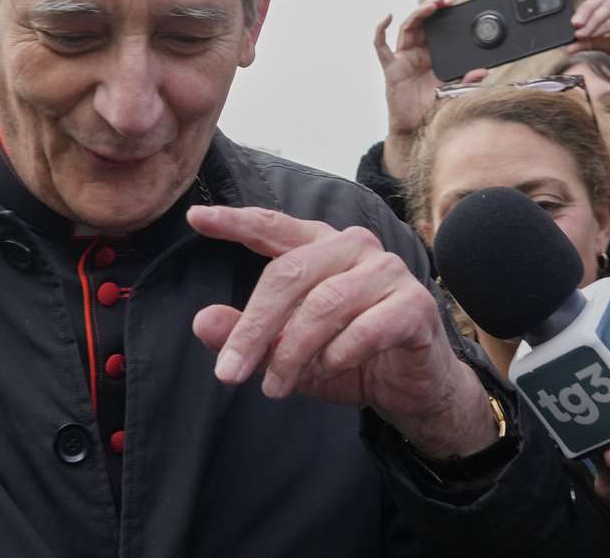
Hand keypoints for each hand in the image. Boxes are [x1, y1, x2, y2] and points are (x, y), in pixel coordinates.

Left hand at [188, 205, 497, 457]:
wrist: (412, 391)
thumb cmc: (346, 358)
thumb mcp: (285, 351)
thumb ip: (246, 333)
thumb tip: (201, 321)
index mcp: (320, 246)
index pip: (272, 226)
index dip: (235, 221)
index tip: (195, 217)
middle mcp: (354, 248)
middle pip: (289, 273)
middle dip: (254, 326)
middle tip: (229, 372)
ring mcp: (387, 272)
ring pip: (324, 303)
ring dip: (293, 351)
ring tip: (275, 387)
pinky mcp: (414, 305)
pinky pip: (368, 326)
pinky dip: (340, 352)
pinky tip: (330, 368)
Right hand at [374, 0, 487, 177]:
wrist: (417, 127)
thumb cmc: (432, 109)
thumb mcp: (454, 91)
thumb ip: (467, 80)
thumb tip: (483, 71)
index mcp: (431, 57)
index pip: (435, 29)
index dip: (442, 16)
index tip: (454, 6)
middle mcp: (416, 54)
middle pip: (421, 23)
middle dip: (431, 9)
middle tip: (444, 1)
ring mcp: (402, 59)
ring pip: (406, 29)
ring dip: (417, 14)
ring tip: (431, 7)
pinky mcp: (391, 68)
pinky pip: (381, 46)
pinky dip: (380, 31)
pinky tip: (386, 18)